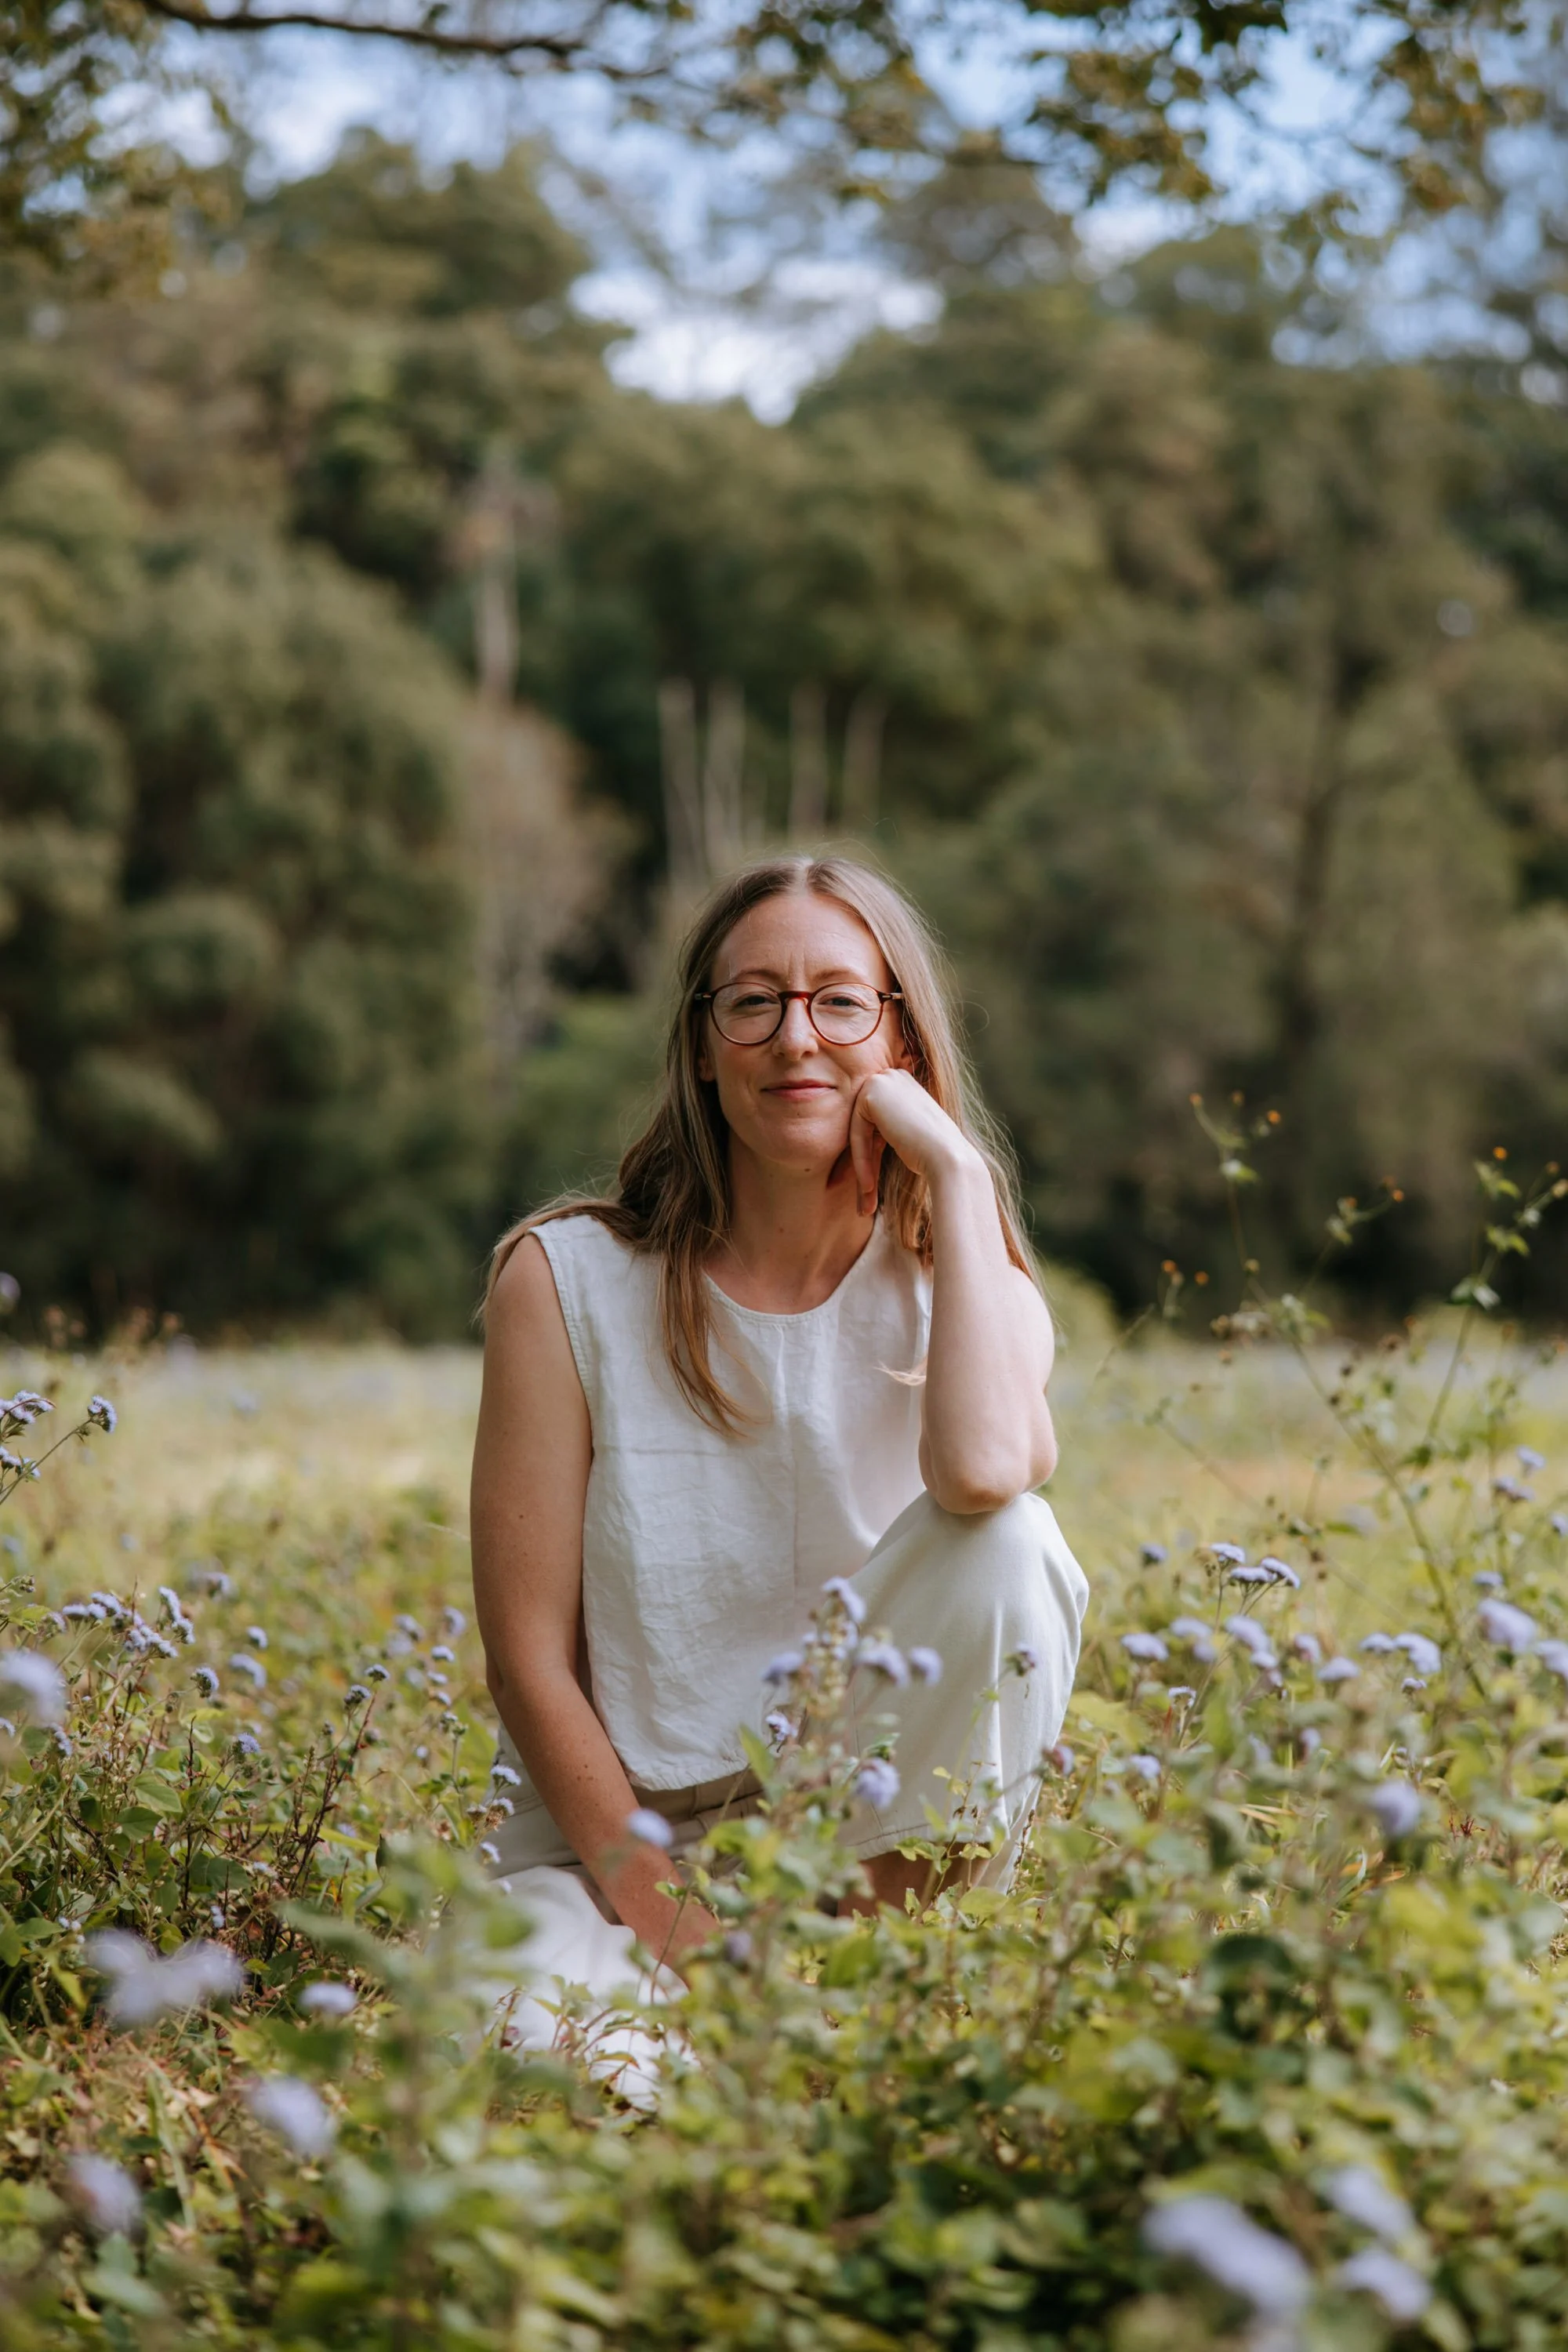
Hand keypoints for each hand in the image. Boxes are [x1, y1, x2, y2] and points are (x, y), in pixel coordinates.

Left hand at [847, 1070, 980, 1215]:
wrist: (949, 1158)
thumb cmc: (936, 1156)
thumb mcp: (907, 1138)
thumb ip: (886, 1132)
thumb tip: (860, 1145)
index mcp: (903, 1085)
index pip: (876, 1124)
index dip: (872, 1158)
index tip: (870, 1191)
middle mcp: (893, 1076)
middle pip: (866, 1127)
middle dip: (864, 1165)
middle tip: (864, 1205)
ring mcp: (883, 1081)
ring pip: (859, 1132)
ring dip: (862, 1169)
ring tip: (865, 1206)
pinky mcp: (871, 1093)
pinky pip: (856, 1133)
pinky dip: (861, 1161)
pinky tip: (869, 1187)